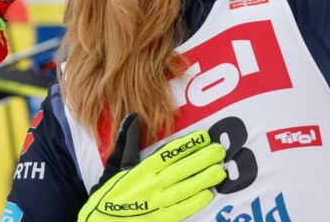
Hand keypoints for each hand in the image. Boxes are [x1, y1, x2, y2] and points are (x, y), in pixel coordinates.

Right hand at [79, 114, 225, 221]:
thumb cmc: (109, 193)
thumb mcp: (115, 165)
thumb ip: (127, 142)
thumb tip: (132, 118)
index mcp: (141, 170)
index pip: (168, 154)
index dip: (187, 145)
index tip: (204, 137)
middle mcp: (150, 185)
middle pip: (181, 169)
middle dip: (202, 159)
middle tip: (220, 151)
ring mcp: (156, 204)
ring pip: (184, 189)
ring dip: (203, 179)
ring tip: (220, 171)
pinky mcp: (160, 220)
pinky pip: (180, 211)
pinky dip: (194, 203)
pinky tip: (208, 195)